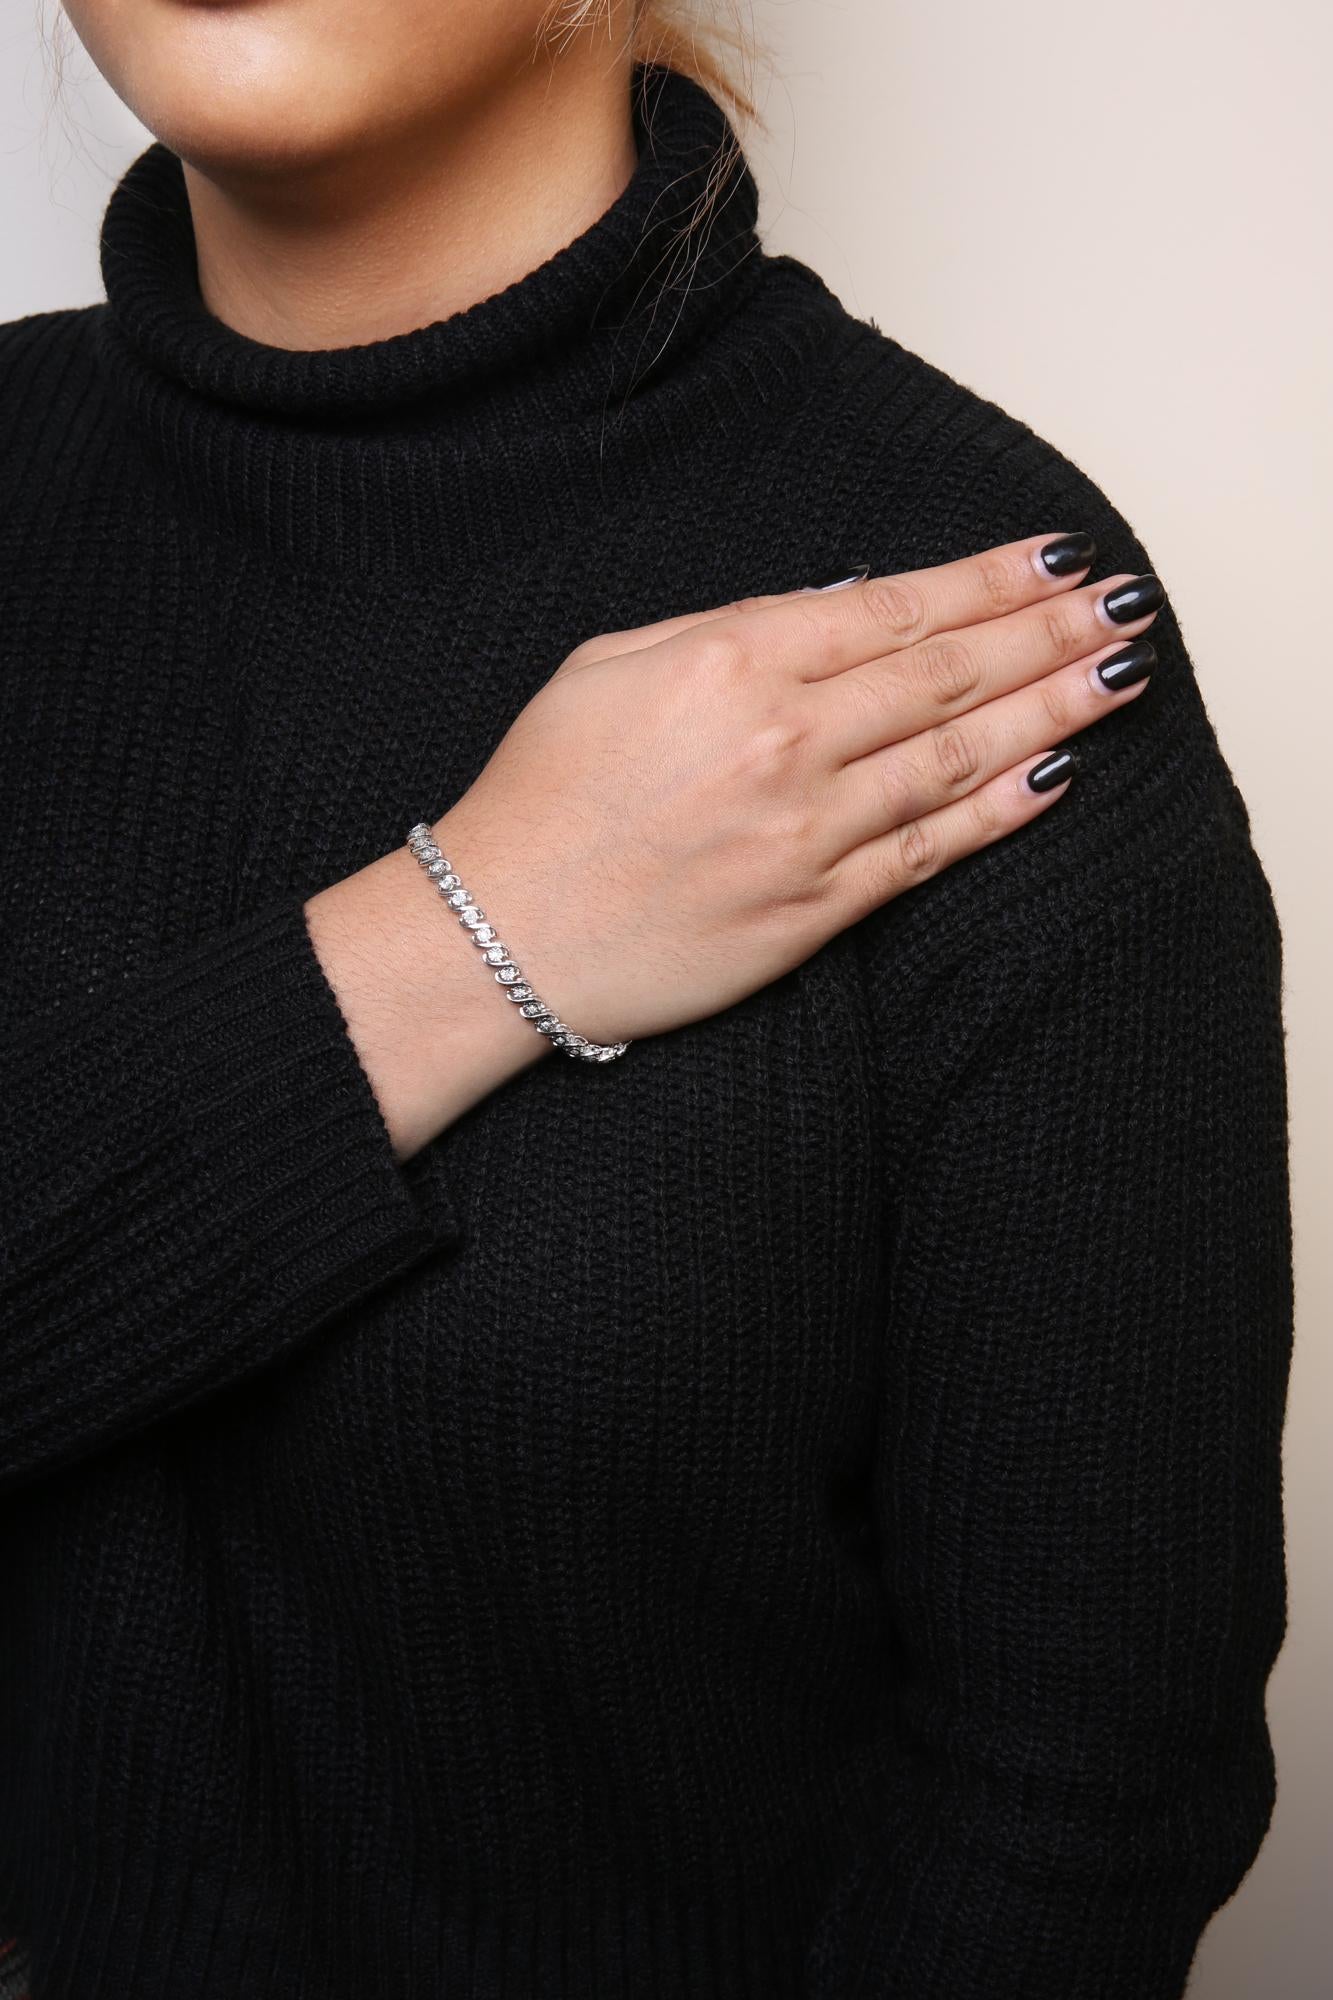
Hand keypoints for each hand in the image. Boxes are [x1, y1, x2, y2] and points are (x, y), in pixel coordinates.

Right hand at [430, 535, 1162, 1050]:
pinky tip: (1059, 774)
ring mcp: (805, 830)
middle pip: (948, 672)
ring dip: (1051, 708)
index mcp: (729, 659)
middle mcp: (782, 739)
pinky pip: (928, 851)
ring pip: (959, 756)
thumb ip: (730, 627)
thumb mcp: (610, 663)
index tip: (1059, 557)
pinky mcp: (813, 911)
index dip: (992, 578)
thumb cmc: (542, 793)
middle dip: (1048, 630)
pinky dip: (1001, 812)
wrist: (500, 932)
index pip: (896, 606)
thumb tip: (842, 609)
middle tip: (1122, 601)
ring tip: (1120, 674)